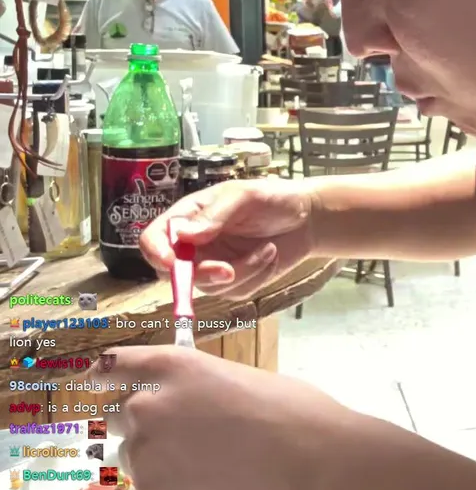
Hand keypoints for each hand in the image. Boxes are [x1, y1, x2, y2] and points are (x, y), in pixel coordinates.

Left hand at [86, 346, 348, 489]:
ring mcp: (147, 454)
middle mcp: (150, 405)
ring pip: (134, 456)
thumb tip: (186, 404)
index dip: (108, 373)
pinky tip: (208, 480)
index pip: (116, 364)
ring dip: (158, 458)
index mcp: (176, 367)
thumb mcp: (241, 380)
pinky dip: (171, 484)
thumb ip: (199, 387)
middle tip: (186, 436)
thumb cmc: (295, 415)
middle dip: (147, 423)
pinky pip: (149, 486)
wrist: (314, 459)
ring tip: (205, 463)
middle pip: (121, 415)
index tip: (103, 379)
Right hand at [138, 178, 318, 298]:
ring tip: (269, 249)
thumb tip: (184, 235)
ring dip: (243, 272)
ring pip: (209, 287)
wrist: (308, 219)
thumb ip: (214, 215)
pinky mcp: (235, 282)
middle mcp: (195, 245)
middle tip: (229, 271)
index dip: (155, 252)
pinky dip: (256, 277)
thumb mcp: (244, 197)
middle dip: (202, 275)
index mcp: (188, 217)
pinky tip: (270, 257)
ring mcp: (213, 265)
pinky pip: (234, 292)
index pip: (154, 239)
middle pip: (174, 273)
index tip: (172, 261)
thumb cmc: (274, 199)